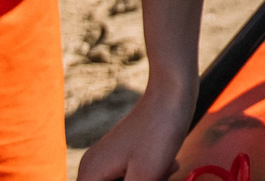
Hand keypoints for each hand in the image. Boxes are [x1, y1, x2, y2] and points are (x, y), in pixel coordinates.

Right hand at [74, 81, 191, 180]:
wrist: (173, 93)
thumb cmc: (159, 132)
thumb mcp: (146, 177)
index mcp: (90, 175)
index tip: (139, 180)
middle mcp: (93, 168)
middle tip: (158, 174)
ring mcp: (108, 160)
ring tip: (165, 168)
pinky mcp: (126, 154)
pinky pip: (135, 176)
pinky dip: (152, 175)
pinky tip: (169, 164)